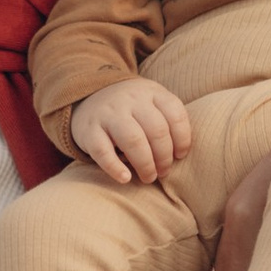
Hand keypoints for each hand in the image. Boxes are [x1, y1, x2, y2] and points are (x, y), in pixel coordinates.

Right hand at [70, 80, 193, 186]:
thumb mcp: (151, 102)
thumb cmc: (130, 108)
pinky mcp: (88, 130)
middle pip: (156, 130)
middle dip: (164, 157)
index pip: (175, 114)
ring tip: (148, 177)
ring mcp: (108, 113)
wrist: (88, 95)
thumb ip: (168, 120)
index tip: (179, 156)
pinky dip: (115, 168)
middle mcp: (131, 100)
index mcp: (151, 92)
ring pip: (133, 140)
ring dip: (145, 164)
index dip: (182, 139)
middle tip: (163, 172)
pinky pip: (103, 151)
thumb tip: (180, 155)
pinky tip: (125, 178)